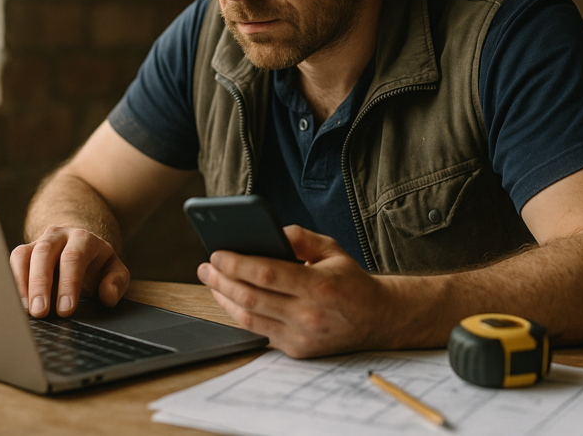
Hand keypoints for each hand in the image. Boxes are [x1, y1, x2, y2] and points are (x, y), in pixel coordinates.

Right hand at [9, 226, 129, 317]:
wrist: (80, 243)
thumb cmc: (96, 262)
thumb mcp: (113, 269)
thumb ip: (116, 282)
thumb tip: (108, 297)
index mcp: (83, 239)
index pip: (74, 257)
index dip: (69, 283)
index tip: (66, 309)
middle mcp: (58, 236)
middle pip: (44, 253)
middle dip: (41, 284)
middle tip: (41, 312)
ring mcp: (38, 242)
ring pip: (23, 255)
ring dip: (22, 284)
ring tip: (26, 311)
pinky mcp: (24, 252)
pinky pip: (12, 262)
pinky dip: (12, 283)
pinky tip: (17, 303)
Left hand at [198, 225, 396, 357]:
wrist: (377, 320)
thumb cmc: (351, 281)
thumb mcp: (332, 249)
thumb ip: (301, 238)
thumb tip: (269, 232)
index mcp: (319, 286)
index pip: (267, 274)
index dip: (237, 263)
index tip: (217, 253)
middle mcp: (309, 315)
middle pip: (252, 297)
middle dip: (222, 280)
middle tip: (206, 267)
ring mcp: (301, 336)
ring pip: (249, 318)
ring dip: (224, 298)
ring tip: (212, 281)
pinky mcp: (296, 350)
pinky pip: (258, 331)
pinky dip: (240, 314)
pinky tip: (230, 299)